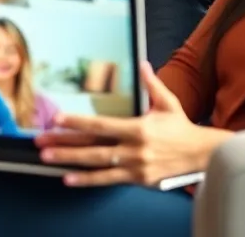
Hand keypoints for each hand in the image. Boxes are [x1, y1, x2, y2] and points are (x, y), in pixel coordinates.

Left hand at [35, 62, 229, 186]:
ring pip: (97, 165)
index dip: (77, 122)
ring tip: (47, 158)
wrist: (203, 155)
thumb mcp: (168, 103)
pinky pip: (108, 180)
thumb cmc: (182, 128)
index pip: (101, 124)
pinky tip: (69, 179)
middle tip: (41, 142)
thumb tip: (143, 63)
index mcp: (139, 128)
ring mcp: (135, 166)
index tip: (57, 119)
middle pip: (92, 146)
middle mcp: (134, 149)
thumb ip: (152, 84)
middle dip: (64, 144)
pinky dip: (87, 180)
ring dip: (70, 162)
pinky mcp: (138, 179)